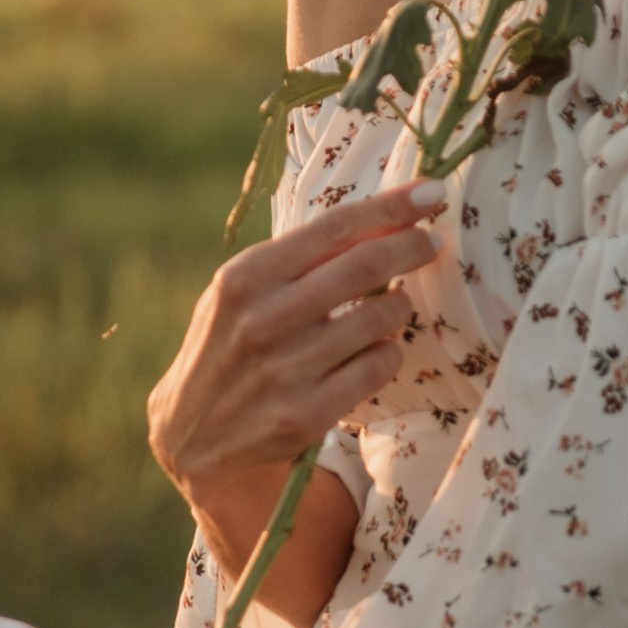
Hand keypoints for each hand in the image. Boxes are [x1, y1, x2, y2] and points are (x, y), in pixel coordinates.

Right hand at [147, 183, 444, 572]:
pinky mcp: (305, 415)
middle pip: (365, 265)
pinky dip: (389, 352)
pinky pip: (378, 367)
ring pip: (381, 318)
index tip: (431, 192)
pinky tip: (376, 351)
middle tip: (433, 243)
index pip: (334, 227)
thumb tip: (386, 221)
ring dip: (400, 306)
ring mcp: (285, 369)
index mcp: (245, 277)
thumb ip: (303, 258)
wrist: (194, 435)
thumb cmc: (232, 344)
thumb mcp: (246, 291)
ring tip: (392, 306)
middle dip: (412, 247)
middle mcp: (263, 319)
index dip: (392, 207)